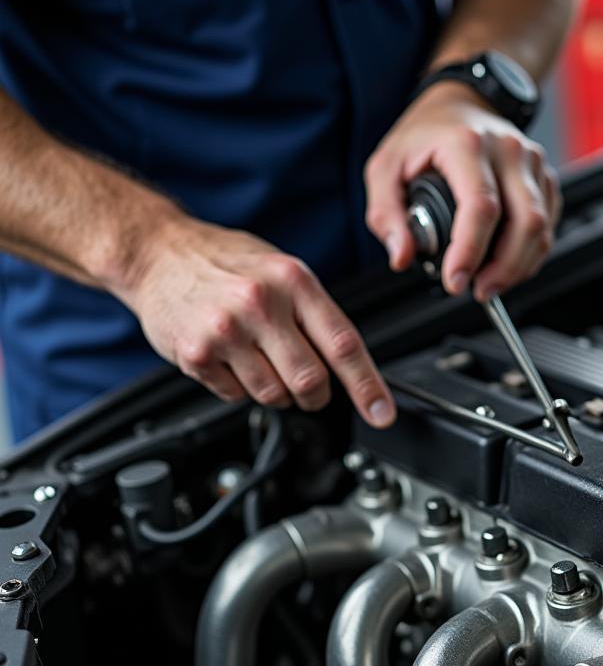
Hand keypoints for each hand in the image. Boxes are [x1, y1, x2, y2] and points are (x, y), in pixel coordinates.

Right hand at [117, 218, 395, 425]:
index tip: (382, 413)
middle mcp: (261, 303)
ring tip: (257, 358)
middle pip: (310, 380)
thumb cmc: (226, 262)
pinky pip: (236, 396)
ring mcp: (226, 330)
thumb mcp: (283, 271)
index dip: (367, 386)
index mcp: (294, 281)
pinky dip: (239, 387)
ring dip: (275, 390)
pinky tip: (229, 357)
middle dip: (315, 394)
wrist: (157, 252)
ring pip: (275, 395)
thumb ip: (317, 315)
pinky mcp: (196, 354)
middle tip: (307, 386)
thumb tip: (353, 367)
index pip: (343, 345)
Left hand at [364, 82, 561, 301]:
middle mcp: (508, 150)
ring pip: (542, 228)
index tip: (455, 281)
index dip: (470, 252)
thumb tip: (402, 256)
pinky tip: (506, 265)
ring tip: (489, 284)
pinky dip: (529, 255)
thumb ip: (386, 215)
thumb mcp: (385, 167)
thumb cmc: (425, 136)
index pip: (481, 207)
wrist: (461, 103)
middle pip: (525, 222)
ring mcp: (533, 163)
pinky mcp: (545, 179)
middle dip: (503, 269)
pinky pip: (548, 226)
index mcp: (467, 144)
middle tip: (477, 291)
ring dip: (518, 267)